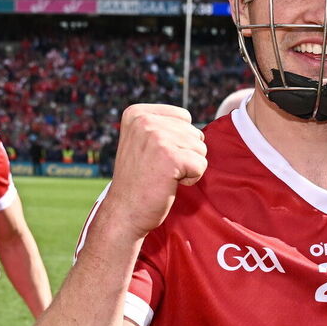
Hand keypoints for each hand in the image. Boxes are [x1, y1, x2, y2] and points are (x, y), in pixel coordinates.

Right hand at [104, 104, 206, 238]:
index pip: (184, 117)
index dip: (179, 140)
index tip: (156, 156)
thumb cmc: (139, 181)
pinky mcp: (170, 157)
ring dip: (187, 167)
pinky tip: (170, 184)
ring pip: (200, 148)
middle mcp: (145, 121)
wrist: (125, 212)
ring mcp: (157, 137)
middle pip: (194, 132)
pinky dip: (191, 178)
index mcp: (137, 113)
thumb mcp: (142, 142)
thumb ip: (164, 127)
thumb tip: (199, 129)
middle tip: (159, 169)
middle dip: (185, 154)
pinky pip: (201, 165)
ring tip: (163, 176)